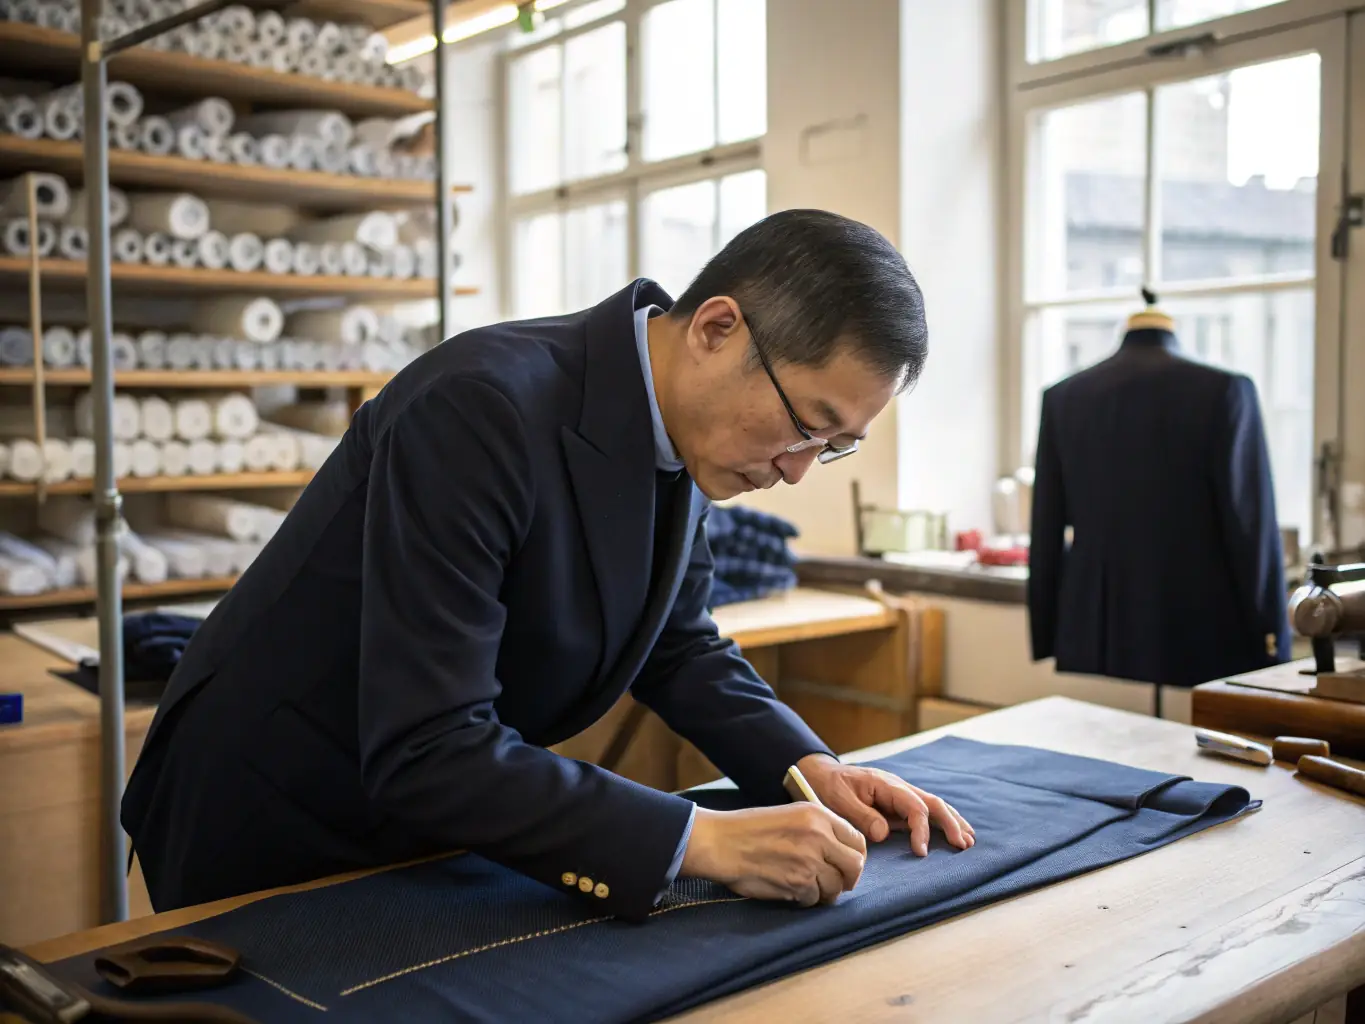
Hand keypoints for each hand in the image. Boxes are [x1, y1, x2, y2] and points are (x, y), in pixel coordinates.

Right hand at [679, 803, 866, 906]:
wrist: (721, 842)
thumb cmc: (750, 829)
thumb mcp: (790, 815)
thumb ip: (819, 830)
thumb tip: (842, 854)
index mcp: (818, 815)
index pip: (858, 840)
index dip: (854, 856)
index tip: (846, 865)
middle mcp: (818, 836)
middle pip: (855, 866)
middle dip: (847, 878)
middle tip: (836, 883)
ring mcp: (809, 861)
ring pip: (836, 887)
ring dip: (824, 892)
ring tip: (808, 887)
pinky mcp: (797, 883)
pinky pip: (814, 899)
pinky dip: (805, 899)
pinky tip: (791, 890)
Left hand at [796, 754, 974, 856]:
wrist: (821, 774)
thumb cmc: (828, 786)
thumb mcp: (838, 800)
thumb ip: (861, 815)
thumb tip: (884, 833)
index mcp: (885, 784)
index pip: (914, 806)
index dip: (921, 829)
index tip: (921, 852)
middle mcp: (898, 787)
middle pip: (932, 802)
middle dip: (950, 823)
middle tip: (962, 845)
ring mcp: (900, 794)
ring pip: (933, 805)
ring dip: (952, 821)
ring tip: (969, 840)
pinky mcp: (898, 804)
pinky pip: (925, 811)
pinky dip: (943, 821)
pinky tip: (954, 832)